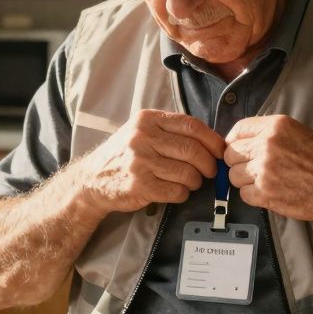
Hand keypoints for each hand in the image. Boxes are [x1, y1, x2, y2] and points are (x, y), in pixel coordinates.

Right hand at [79, 109, 223, 214]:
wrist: (92, 178)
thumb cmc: (123, 154)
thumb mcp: (141, 131)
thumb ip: (170, 131)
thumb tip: (211, 141)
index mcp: (147, 120)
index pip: (192, 126)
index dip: (212, 140)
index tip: (220, 151)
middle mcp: (143, 138)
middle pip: (193, 150)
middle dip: (208, 164)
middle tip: (210, 171)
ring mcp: (140, 162)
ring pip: (187, 173)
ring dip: (196, 181)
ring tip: (190, 182)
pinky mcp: (140, 185)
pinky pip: (176, 191)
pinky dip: (182, 193)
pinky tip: (176, 191)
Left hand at [224, 115, 312, 225]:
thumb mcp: (304, 133)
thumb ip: (276, 135)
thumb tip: (254, 141)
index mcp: (277, 126)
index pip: (239, 129)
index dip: (235, 141)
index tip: (237, 148)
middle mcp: (267, 145)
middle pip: (231, 153)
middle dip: (238, 162)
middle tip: (252, 169)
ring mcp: (265, 170)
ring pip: (234, 176)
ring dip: (245, 181)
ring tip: (265, 183)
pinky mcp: (267, 194)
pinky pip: (244, 195)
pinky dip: (253, 196)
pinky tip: (269, 194)